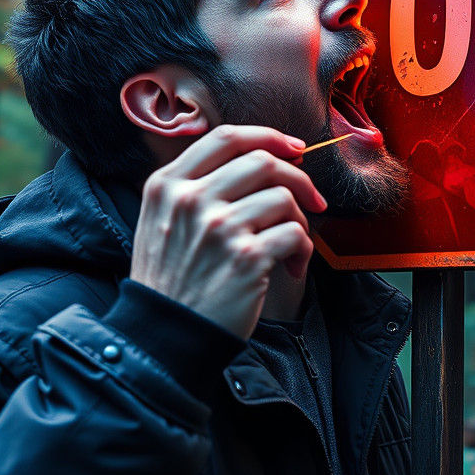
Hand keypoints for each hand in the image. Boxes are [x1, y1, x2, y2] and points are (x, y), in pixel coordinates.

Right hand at [129, 125, 325, 339]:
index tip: (293, 148)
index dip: (268, 136)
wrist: (165, 337)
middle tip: (312, 199)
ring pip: (283, 197)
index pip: (226, 138)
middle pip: (262, 161)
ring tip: (292, 245)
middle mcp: (190, 200)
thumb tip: (264, 159)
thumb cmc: (172, 280)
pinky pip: (294, 234)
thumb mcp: (162, 220)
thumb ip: (196, 186)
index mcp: (168, 184)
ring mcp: (218, 227)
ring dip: (300, 220)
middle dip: (297, 177)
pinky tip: (292, 267)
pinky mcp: (246, 257)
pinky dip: (303, 249)